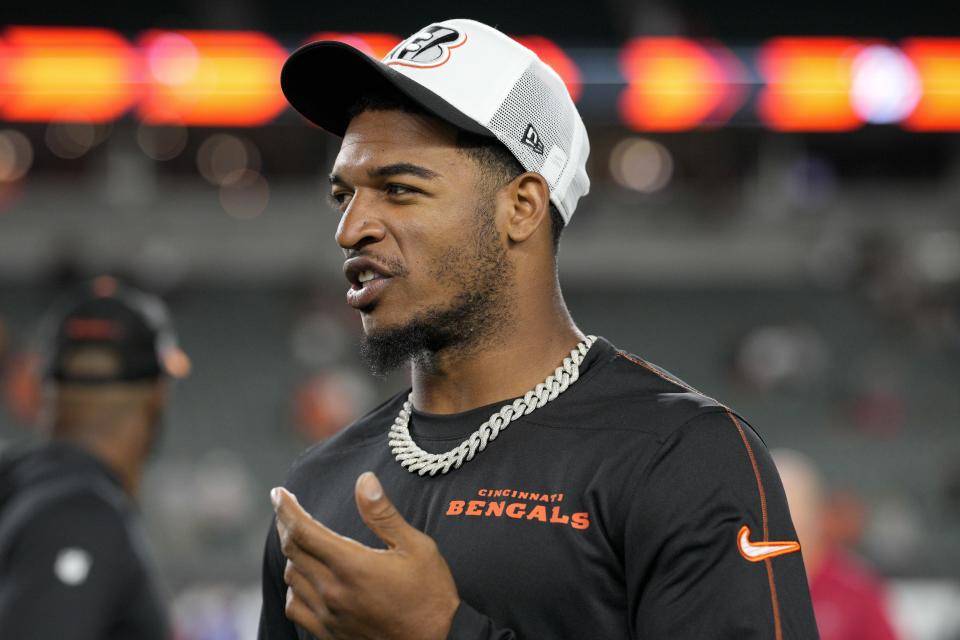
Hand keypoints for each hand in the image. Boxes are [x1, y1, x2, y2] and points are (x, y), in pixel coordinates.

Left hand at [271, 472, 460, 639]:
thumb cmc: (430, 595)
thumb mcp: (415, 547)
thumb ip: (383, 514)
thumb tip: (365, 481)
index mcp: (351, 566)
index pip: (303, 531)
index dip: (287, 509)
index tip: (279, 493)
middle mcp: (333, 591)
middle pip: (292, 551)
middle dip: (286, 524)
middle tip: (287, 508)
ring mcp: (329, 616)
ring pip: (292, 577)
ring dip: (292, 554)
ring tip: (300, 538)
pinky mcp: (329, 633)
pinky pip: (296, 607)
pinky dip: (294, 587)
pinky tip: (305, 579)